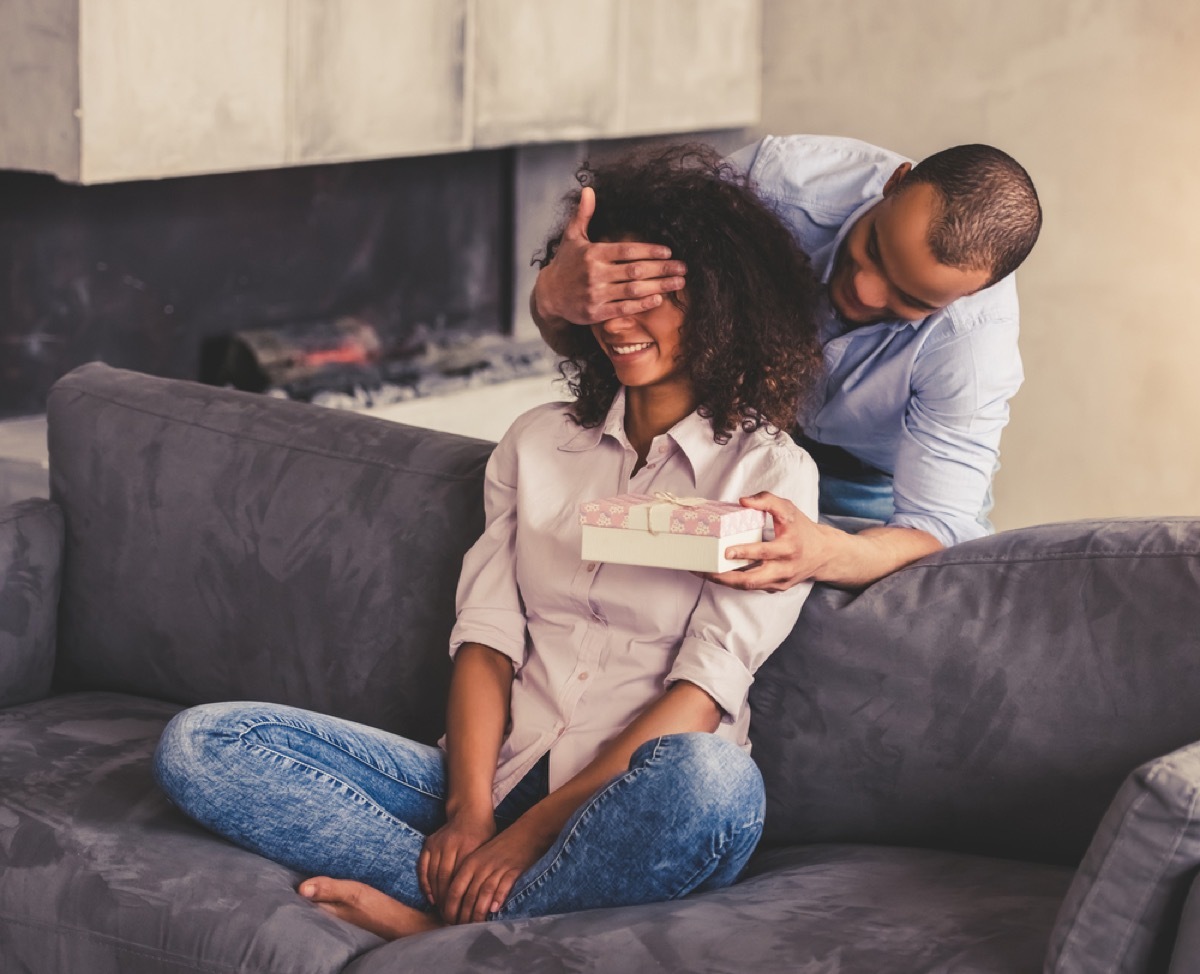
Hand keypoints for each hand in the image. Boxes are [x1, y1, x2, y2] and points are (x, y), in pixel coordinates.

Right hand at [417, 808, 495, 908]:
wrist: (470, 811)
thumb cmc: (484, 834)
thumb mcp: (490, 850)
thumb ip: (486, 873)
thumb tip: (490, 903)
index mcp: (469, 847)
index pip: (462, 879)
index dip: (461, 899)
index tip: (463, 914)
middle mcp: (451, 844)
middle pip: (445, 879)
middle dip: (447, 901)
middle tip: (450, 918)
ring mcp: (438, 843)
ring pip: (433, 875)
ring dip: (436, 895)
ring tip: (442, 911)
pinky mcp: (429, 843)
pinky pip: (423, 867)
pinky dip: (425, 884)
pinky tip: (431, 897)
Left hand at [439, 818, 551, 923]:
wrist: (526, 833)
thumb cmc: (501, 849)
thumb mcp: (481, 858)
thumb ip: (470, 878)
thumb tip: (459, 903)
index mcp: (470, 863)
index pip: (454, 889)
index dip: (450, 907)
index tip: (448, 920)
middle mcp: (481, 866)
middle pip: (468, 895)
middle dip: (462, 915)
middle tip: (460, 928)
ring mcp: (497, 867)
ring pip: (483, 894)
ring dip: (478, 913)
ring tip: (475, 926)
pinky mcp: (513, 870)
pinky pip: (502, 887)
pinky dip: (497, 899)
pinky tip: (494, 911)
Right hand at [534, 186, 686, 325]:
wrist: (548, 294)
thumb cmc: (565, 263)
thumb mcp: (572, 236)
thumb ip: (583, 214)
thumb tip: (589, 189)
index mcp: (593, 253)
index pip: (627, 250)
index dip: (649, 251)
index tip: (668, 252)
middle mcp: (595, 273)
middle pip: (635, 270)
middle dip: (662, 269)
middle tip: (683, 268)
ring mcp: (596, 294)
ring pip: (633, 290)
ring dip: (659, 286)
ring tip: (678, 283)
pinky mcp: (596, 312)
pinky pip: (624, 308)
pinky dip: (643, 304)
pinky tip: (659, 299)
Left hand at [701, 492, 827, 591]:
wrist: (824, 554)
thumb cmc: (802, 529)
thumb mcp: (788, 509)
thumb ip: (767, 501)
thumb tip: (743, 501)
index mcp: (789, 547)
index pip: (765, 552)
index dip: (746, 552)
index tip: (726, 550)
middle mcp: (785, 568)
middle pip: (753, 579)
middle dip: (727, 577)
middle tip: (706, 570)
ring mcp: (780, 581)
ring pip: (750, 586)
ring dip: (725, 582)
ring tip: (705, 573)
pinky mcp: (776, 587)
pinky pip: (753, 586)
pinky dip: (734, 582)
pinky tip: (718, 575)